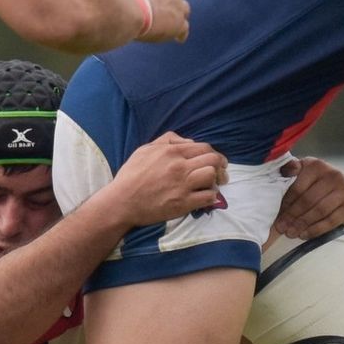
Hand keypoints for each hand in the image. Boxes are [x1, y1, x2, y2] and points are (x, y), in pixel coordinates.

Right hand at [106, 131, 226, 226]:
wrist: (122, 201)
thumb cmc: (131, 175)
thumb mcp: (145, 149)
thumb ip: (168, 140)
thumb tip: (189, 142)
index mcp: (172, 152)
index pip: (204, 147)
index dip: (215, 154)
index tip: (217, 161)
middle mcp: (180, 167)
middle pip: (213, 160)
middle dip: (221, 166)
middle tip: (221, 173)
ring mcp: (183, 185)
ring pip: (212, 176)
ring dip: (216, 181)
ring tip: (212, 185)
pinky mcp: (183, 203)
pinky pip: (208, 197)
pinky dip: (211, 197)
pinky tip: (206, 197)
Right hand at [110, 0, 189, 43]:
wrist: (127, 7)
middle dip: (168, 0)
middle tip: (157, 10)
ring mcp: (177, 4)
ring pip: (183, 9)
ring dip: (177, 14)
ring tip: (169, 23)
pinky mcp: (178, 22)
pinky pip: (184, 28)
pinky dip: (180, 33)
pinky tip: (178, 38)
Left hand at [271, 157, 343, 239]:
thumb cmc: (317, 182)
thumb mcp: (304, 171)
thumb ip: (291, 169)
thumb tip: (284, 170)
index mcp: (316, 165)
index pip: (298, 187)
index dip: (286, 203)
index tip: (277, 215)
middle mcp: (333, 175)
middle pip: (308, 200)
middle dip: (292, 216)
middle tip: (282, 227)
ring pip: (319, 211)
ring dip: (303, 224)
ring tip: (291, 233)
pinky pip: (330, 221)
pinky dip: (315, 230)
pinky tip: (304, 234)